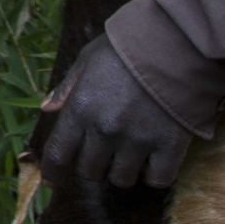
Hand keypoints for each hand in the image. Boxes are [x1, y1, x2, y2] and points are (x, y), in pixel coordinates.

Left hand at [38, 36, 194, 190]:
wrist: (177, 42)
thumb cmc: (128, 47)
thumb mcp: (88, 59)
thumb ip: (67, 87)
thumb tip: (47, 109)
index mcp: (80, 109)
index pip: (58, 155)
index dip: (54, 173)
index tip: (56, 180)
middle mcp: (104, 130)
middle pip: (89, 172)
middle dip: (93, 166)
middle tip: (103, 154)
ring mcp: (137, 141)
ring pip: (122, 179)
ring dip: (123, 171)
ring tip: (131, 155)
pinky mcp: (169, 146)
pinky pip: (157, 179)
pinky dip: (155, 174)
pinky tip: (156, 161)